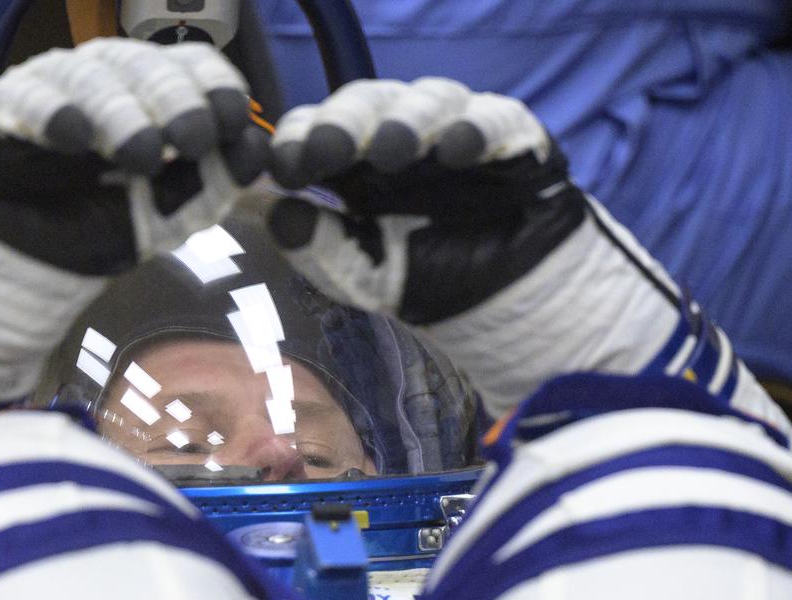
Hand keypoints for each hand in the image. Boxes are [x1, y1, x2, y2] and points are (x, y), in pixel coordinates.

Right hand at [0, 39, 268, 402]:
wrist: (19, 262)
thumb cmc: (96, 227)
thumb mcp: (166, 216)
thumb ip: (209, 186)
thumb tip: (255, 152)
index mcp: (150, 95)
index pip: (189, 68)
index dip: (213, 87)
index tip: (231, 120)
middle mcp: (103, 81)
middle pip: (142, 65)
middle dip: (173, 99)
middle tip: (193, 136)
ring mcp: (50, 89)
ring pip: (89, 77)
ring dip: (120, 112)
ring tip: (142, 152)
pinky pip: (24, 100)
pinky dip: (49, 113)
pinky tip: (72, 136)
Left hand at [265, 79, 584, 327]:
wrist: (506, 306)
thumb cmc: (432, 280)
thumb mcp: (365, 276)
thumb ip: (321, 250)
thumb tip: (276, 217)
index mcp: (360, 165)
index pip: (321, 130)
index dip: (300, 140)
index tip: (288, 169)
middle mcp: (406, 137)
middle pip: (368, 102)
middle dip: (345, 121)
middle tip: (328, 149)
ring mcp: (459, 131)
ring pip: (431, 100)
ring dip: (408, 120)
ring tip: (392, 150)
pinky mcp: (515, 141)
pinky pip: (497, 119)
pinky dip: (477, 128)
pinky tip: (458, 149)